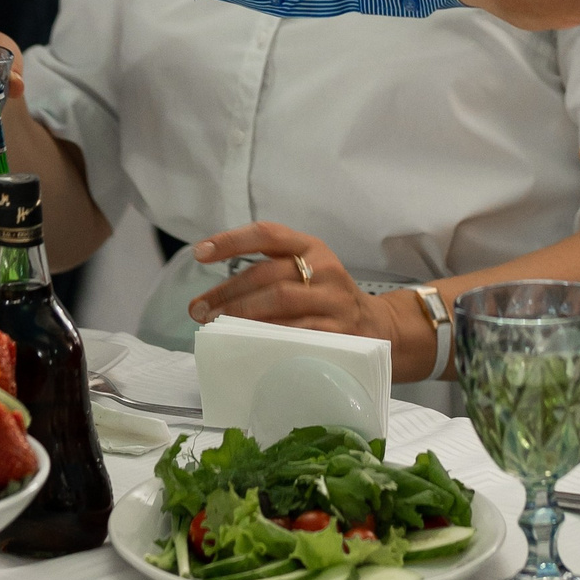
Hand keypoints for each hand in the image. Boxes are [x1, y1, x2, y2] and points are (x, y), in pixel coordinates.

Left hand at [186, 223, 428, 377]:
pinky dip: (268, 338)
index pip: (267, 234)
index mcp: (312, 246)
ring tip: (216, 327)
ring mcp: (333, 301)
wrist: (379, 328)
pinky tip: (248, 345)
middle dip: (227, 292)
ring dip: (241, 316)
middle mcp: (324, 268)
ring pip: (280, 302)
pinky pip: (296, 333)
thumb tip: (214, 296)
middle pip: (268, 274)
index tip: (200, 253)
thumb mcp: (308, 271)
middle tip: (199, 310)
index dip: (231, 241)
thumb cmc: (328, 299)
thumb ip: (270, 272)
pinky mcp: (338, 333)